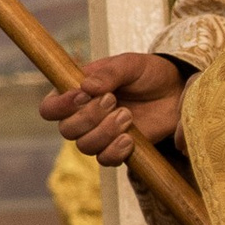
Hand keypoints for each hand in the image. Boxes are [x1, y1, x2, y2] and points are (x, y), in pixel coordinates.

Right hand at [36, 52, 183, 163]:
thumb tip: (86, 86)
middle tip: (114, 100)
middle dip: (89, 117)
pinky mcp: (117, 149)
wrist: (174, 91)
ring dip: (105, 132)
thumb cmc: (147, 73)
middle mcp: (82, 117)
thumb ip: (109, 73)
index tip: (82, 95)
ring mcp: (99, 135)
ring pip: (85, 146)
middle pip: (66, 130)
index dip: (60, 106)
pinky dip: (116, 151)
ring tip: (127, 116)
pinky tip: (131, 138)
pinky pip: (105, 160)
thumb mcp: (130, 64)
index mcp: (76, 93)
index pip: (49, 108)